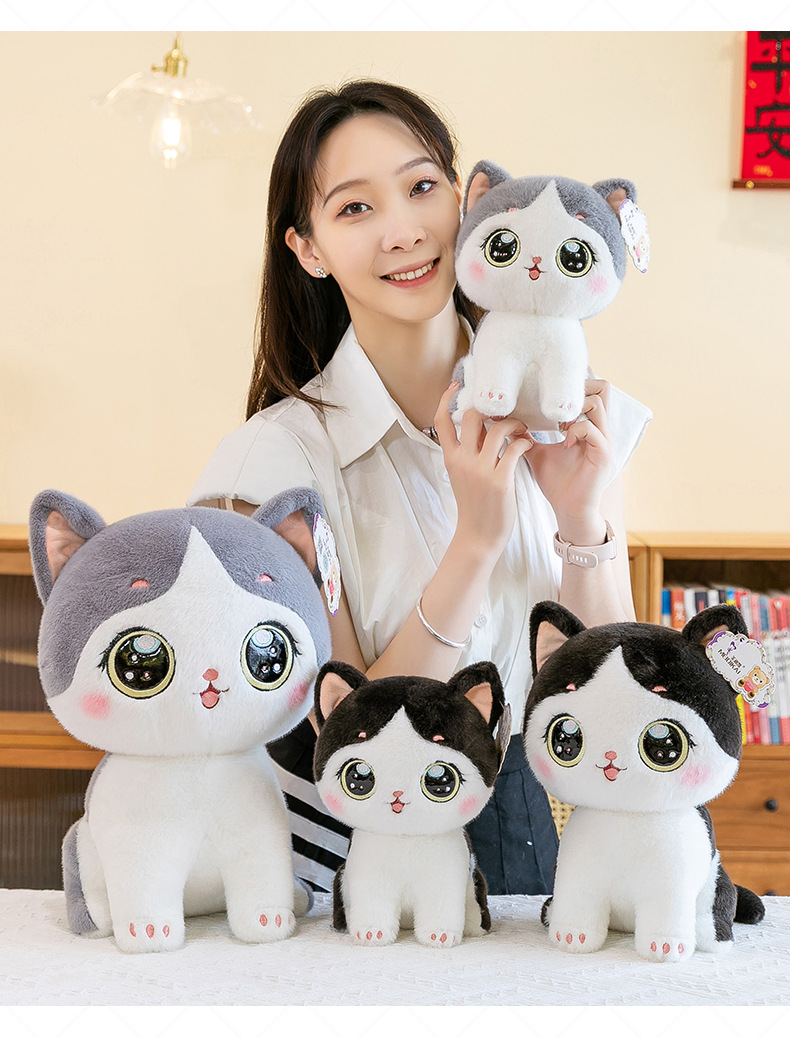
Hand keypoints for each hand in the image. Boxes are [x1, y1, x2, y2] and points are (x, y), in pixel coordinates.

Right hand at [433, 382, 532, 559]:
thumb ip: (468, 452)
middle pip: (470, 416)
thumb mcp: (462, 476)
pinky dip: (524, 442)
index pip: (441, 421)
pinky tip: (527, 446)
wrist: (478, 536)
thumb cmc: (475, 505)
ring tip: (522, 430)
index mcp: (450, 458)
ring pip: (496, 428)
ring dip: (514, 424)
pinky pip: (515, 449)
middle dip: (490, 409)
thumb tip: (480, 428)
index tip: (457, 386)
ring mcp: (480, 470)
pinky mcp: (500, 480)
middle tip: (506, 413)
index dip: (446, 399)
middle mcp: (462, 460)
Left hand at [524, 379, 612, 542]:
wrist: (567, 509)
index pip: (590, 390)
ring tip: (560, 425)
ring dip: (575, 410)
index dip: (572, 385)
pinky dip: (576, 431)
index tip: (549, 397)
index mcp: (586, 425)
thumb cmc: (556, 482)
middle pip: (602, 388)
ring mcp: (604, 440)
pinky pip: (592, 429)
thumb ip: (525, 436)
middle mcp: (599, 428)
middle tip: (557, 406)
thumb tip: (502, 423)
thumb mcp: (536, 453)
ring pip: (598, 403)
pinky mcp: (604, 454)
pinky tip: (565, 443)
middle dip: (578, 390)